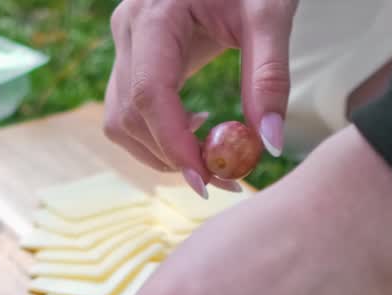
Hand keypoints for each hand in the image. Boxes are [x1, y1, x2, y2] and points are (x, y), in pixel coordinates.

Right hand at [104, 0, 295, 195]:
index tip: (206, 181)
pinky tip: (196, 129)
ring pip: (120, 121)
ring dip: (161, 152)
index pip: (149, 94)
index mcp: (154, 14)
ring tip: (213, 159)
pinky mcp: (133, 54)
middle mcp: (128, 29)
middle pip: (127, 116)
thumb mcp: (270, 14)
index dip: (172, 144)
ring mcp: (125, 42)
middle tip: (225, 179)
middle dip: (171, 157)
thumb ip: (270, 77)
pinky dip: (158, 134)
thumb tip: (267, 144)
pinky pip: (129, 109)